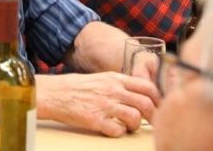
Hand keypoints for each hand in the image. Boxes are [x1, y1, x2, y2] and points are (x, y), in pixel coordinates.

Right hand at [39, 72, 158, 136]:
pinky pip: (117, 131)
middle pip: (146, 103)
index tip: (159, 107)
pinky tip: (113, 130)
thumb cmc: (75, 87)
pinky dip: (119, 133)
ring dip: (136, 125)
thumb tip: (137, 93)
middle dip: (153, 116)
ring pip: (135, 118)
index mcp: (115, 78)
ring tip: (128, 126)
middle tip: (153, 123)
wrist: (53, 94)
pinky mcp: (95, 120)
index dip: (158, 99)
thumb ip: (118, 84)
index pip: (147, 86)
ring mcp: (104, 105)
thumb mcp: (100, 78)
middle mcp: (112, 90)